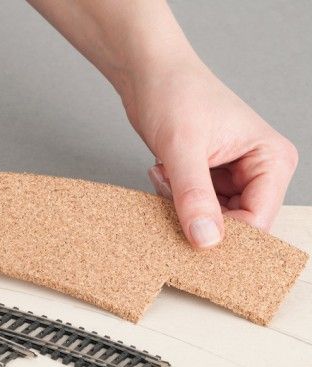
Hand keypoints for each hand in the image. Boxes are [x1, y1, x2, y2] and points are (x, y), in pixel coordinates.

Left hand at [122, 59, 297, 247]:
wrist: (148, 74)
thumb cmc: (174, 92)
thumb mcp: (183, 147)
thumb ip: (195, 196)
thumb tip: (207, 240)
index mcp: (272, 159)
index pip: (258, 220)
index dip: (224, 233)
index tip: (188, 233)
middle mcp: (258, 171)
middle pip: (234, 224)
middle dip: (198, 215)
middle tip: (172, 187)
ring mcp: (233, 176)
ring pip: (210, 219)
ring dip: (181, 205)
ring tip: (167, 172)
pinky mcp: (208, 178)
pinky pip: (194, 208)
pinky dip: (173, 198)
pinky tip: (164, 172)